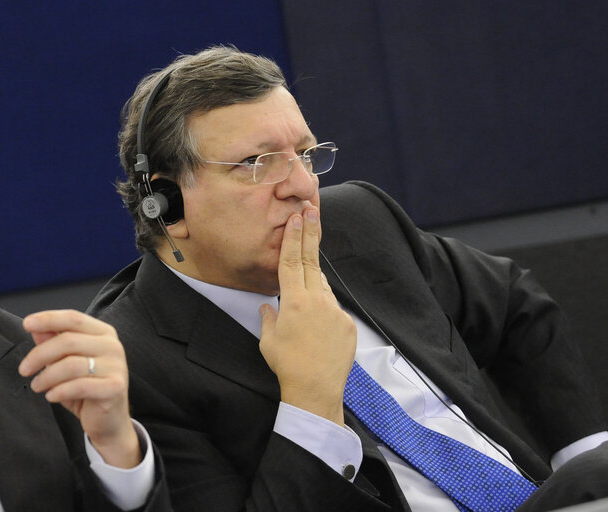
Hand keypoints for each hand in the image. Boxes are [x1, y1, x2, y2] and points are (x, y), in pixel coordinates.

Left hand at [18, 310, 140, 467]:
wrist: (108, 422)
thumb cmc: (86, 390)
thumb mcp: (66, 363)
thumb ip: (54, 343)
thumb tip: (36, 328)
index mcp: (103, 333)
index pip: (73, 318)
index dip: (49, 319)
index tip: (27, 324)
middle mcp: (112, 346)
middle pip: (68, 341)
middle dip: (40, 355)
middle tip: (24, 369)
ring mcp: (116, 366)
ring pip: (71, 364)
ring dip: (47, 376)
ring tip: (37, 386)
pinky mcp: (114, 387)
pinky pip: (79, 386)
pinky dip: (59, 391)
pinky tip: (51, 396)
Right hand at [258, 207, 356, 425]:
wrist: (316, 390)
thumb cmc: (287, 365)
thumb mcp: (268, 340)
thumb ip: (268, 317)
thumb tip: (267, 306)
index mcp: (293, 301)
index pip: (292, 261)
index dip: (294, 237)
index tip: (297, 217)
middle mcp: (317, 301)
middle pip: (311, 261)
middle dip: (310, 234)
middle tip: (311, 210)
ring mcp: (335, 311)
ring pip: (322, 287)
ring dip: (313, 284)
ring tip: (304, 306)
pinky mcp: (347, 324)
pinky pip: (333, 309)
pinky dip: (324, 311)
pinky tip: (317, 329)